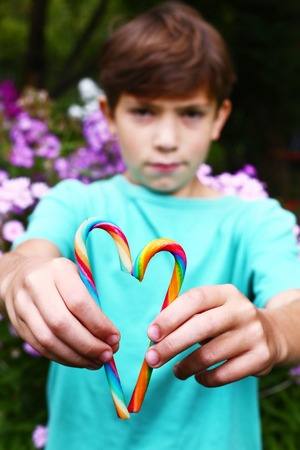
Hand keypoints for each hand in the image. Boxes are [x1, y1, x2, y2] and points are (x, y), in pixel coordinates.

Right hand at [1, 249, 119, 369]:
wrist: (21, 273)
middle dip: (88, 345)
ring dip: (76, 357)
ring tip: (96, 362)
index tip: (115, 338)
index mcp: (58, 269)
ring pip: (48, 340)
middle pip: (62, 324)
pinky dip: (62, 358)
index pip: (79, 302)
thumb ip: (93, 302)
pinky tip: (79, 360)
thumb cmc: (62, 277)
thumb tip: (110, 338)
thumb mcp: (78, 276)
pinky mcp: (17, 324)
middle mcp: (37, 285)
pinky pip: (40, 347)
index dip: (98, 324)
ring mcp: (23, 305)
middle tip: (107, 355)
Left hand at [145, 284, 282, 386]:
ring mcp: (254, 333)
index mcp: (225, 293)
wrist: (270, 334)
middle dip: (172, 344)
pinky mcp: (261, 357)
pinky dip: (207, 378)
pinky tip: (198, 377)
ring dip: (187, 366)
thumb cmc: (226, 321)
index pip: (195, 299)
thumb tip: (154, 335)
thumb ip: (186, 315)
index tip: (151, 334)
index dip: (170, 316)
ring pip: (212, 354)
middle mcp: (242, 310)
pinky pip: (226, 374)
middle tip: (152, 359)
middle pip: (202, 327)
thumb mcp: (212, 308)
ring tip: (176, 371)